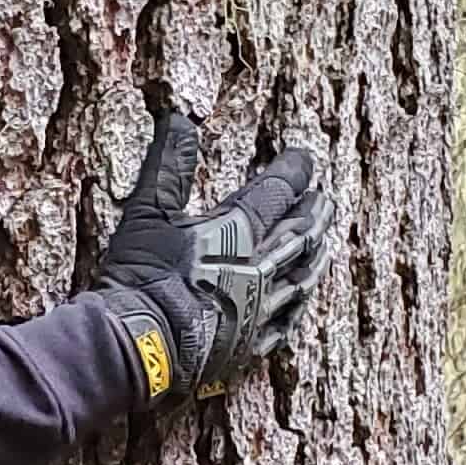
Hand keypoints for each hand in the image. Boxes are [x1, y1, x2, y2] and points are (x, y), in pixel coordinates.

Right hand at [93, 106, 331, 398]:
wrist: (139, 342)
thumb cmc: (142, 276)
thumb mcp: (147, 212)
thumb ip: (168, 166)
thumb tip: (179, 119)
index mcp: (238, 232)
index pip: (276, 192)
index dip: (293, 171)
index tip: (305, 158)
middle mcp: (259, 269)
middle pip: (299, 235)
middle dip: (314, 214)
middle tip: (326, 199)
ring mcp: (259, 310)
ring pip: (301, 279)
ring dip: (315, 257)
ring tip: (325, 244)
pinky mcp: (250, 344)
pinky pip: (286, 323)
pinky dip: (297, 306)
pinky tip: (300, 300)